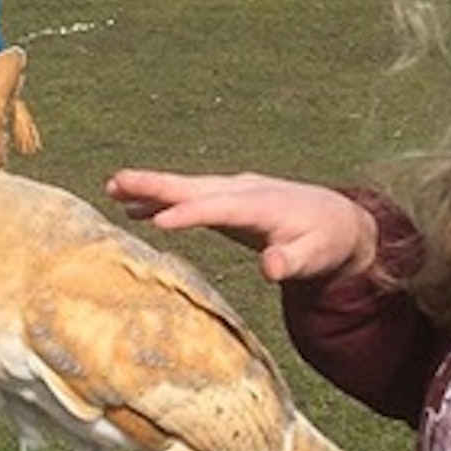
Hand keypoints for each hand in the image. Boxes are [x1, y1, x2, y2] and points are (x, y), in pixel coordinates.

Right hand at [105, 169, 377, 282]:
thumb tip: (270, 267)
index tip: (160, 222)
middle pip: (196, 188)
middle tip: (117, 182)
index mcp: (264, 205)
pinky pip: (191, 198)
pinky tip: (133, 208)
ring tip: (113, 188)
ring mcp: (235, 193)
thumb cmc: (325, 243)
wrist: (337, 221)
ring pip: (189, 188)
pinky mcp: (228, 201)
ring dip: (152, 188)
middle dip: (158, 186)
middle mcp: (245, 192)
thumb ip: (291, 262)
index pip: (223, 208)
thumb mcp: (315, 257)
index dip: (193, 214)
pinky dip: (163, 200)